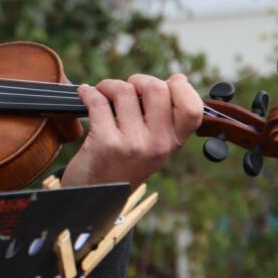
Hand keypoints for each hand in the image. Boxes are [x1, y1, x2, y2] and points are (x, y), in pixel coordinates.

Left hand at [62, 73, 203, 188]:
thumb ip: (165, 119)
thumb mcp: (153, 148)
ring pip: (124, 90)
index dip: (181, 88)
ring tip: (102, 92)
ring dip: (108, 85)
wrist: (94, 198)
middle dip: (137, 80)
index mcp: (173, 143)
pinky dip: (87, 92)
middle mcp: (158, 144)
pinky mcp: (106, 143)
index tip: (167, 82)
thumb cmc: (122, 165)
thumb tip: (179, 78)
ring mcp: (133, 144)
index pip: (192, 109)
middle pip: (157, 89)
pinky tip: (84, 95)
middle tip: (126, 87)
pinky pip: (97, 101)